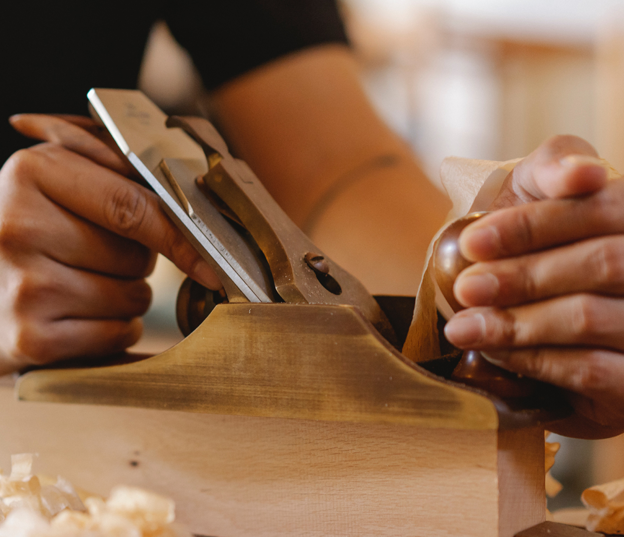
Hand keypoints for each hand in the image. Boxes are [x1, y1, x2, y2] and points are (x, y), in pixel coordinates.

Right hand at [0, 115, 219, 373]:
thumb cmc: (34, 233)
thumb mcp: (61, 183)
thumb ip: (118, 173)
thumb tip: (195, 200)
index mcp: (31, 172)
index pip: (132, 206)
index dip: (180, 235)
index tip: (211, 260)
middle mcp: (19, 226)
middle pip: (136, 256)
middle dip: (137, 263)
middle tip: (98, 258)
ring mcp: (22, 285)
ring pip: (133, 298)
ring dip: (127, 297)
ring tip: (82, 287)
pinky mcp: (30, 338)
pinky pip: (118, 334)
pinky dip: (113, 331)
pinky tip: (78, 319)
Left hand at [443, 135, 623, 435]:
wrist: (528, 300)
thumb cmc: (534, 238)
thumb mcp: (538, 188)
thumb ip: (555, 165)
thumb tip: (580, 174)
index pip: (601, 210)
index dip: (533, 225)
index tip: (472, 241)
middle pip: (603, 264)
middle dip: (522, 276)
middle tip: (465, 288)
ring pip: (591, 318)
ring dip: (517, 323)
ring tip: (463, 327)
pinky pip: (592, 371)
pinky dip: (534, 360)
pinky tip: (493, 352)